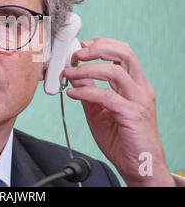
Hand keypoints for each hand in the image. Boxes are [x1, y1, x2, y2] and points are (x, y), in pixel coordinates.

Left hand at [62, 37, 174, 185]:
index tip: (82, 46)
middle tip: (77, 53)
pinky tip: (72, 94)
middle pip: (124, 54)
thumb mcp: (98, 109)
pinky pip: (107, 96)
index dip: (102, 45)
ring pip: (115, 71)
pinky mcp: (132, 114)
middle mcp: (140, 88)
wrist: (138, 166)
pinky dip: (86, 92)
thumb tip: (73, 74)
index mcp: (134, 84)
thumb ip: (88, 91)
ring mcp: (138, 100)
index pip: (123, 52)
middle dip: (98, 49)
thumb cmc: (121, 138)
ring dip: (87, 69)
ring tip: (69, 72)